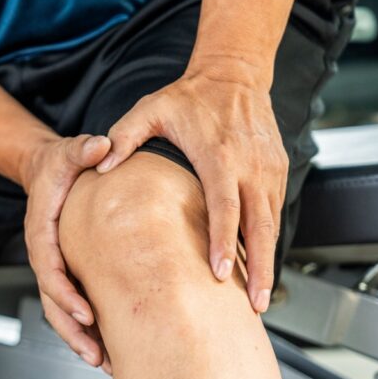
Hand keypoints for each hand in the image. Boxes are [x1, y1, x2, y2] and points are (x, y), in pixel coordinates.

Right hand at [20, 134, 112, 372]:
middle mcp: (45, 255)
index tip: (85, 311)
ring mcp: (56, 266)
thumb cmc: (57, 165)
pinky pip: (74, 305)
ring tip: (103, 363)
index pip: (49, 269)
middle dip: (72, 331)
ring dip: (80, 338)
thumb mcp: (68, 151)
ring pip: (60, 311)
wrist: (46, 171)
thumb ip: (82, 149)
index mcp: (41, 233)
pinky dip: (89, 328)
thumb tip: (101, 144)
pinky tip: (110, 347)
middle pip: (52, 301)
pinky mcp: (68, 272)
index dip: (65, 293)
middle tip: (96, 354)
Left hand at [97, 60, 286, 312]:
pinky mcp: (276, 171)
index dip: (224, 241)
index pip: (224, 206)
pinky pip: (274, 212)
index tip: (221, 272)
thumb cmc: (188, 96)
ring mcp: (268, 170)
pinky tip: (258, 266)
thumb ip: (124, 137)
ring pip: (272, 224)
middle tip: (255, 304)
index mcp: (219, 156)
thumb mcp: (149, 110)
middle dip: (259, 266)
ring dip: (268, 261)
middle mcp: (250, 166)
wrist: (233, 73)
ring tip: (260, 299)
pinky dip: (268, 241)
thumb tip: (101, 165)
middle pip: (259, 225)